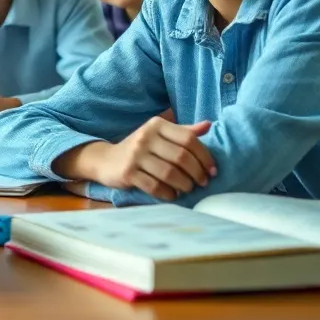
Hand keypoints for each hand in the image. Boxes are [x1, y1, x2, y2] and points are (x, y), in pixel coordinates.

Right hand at [59, 117, 216, 200]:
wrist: (106, 160)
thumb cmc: (141, 149)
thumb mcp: (160, 135)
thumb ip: (183, 132)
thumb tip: (208, 125)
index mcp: (156, 124)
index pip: (188, 139)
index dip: (205, 156)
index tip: (212, 170)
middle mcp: (145, 136)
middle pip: (182, 157)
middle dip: (197, 173)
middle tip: (202, 183)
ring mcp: (135, 154)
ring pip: (170, 173)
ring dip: (184, 185)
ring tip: (188, 189)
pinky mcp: (128, 172)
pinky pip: (155, 186)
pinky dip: (168, 193)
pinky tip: (172, 194)